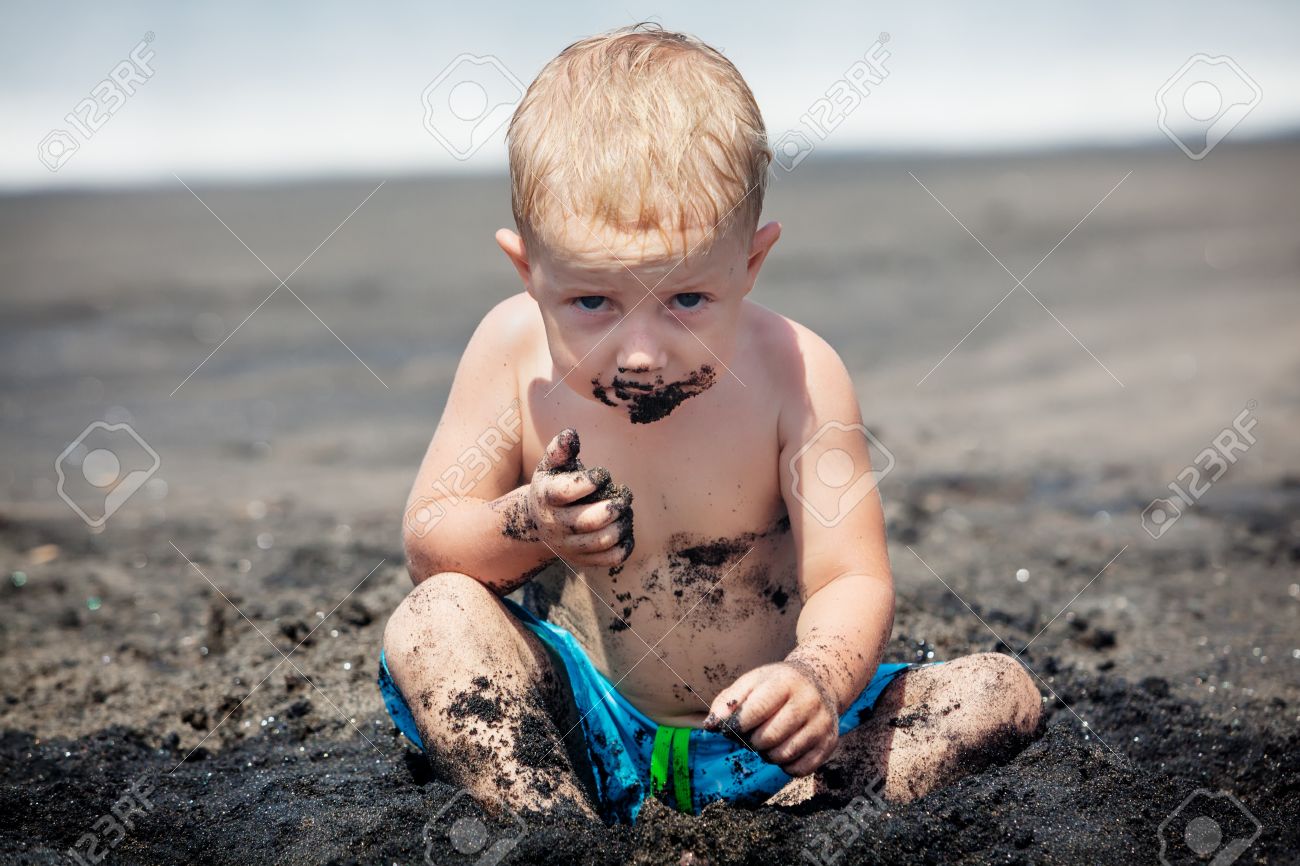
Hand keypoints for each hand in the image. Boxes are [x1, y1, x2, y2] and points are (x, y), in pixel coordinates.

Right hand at [525, 428, 633, 567]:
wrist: (537, 523)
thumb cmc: (551, 486)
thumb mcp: (550, 466)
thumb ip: (560, 450)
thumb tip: (571, 434)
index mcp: (547, 497)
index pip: (567, 492)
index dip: (591, 481)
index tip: (603, 474)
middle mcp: (556, 524)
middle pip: (589, 522)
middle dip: (614, 507)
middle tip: (625, 496)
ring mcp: (569, 545)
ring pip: (602, 541)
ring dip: (622, 525)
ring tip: (626, 511)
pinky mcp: (582, 560)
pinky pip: (609, 559)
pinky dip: (624, 546)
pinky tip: (626, 531)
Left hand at [703, 661, 838, 775]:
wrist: (819, 682)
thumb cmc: (777, 685)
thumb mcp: (752, 682)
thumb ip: (728, 702)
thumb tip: (711, 725)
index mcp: (785, 682)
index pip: (756, 710)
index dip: (739, 725)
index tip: (733, 728)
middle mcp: (808, 701)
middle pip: (769, 737)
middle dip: (753, 742)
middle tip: (753, 735)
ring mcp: (822, 723)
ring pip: (784, 755)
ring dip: (768, 755)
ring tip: (768, 742)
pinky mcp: (829, 743)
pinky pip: (800, 769)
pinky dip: (785, 766)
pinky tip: (784, 749)